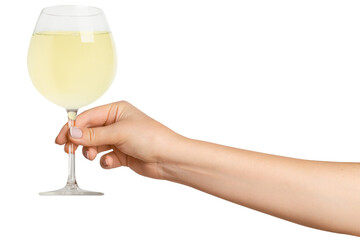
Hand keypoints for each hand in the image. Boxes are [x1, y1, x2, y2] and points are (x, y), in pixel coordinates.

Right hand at [55, 101, 183, 178]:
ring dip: (91, 151)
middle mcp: (116, 124)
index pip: (88, 117)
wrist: (168, 158)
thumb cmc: (151, 138)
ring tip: (94, 156)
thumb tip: (71, 132)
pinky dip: (105, 161)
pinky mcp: (122, 155)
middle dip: (80, 141)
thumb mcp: (119, 132)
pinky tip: (110, 162)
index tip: (62, 139)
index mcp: (116, 110)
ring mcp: (119, 140)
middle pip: (89, 131)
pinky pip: (105, 157)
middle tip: (70, 150)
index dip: (73, 127)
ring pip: (95, 145)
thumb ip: (94, 134)